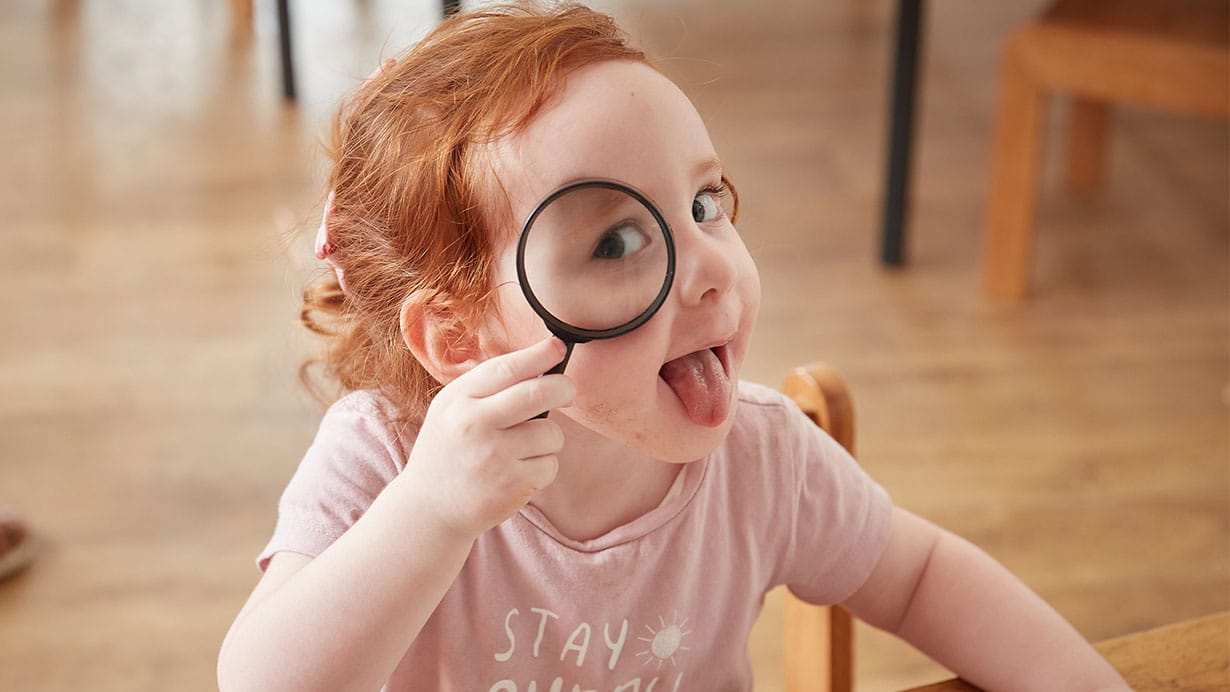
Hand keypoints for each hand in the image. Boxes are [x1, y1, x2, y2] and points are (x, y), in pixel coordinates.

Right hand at [403, 336, 573, 538]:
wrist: (428, 510)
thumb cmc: (447, 453)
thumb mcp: (449, 411)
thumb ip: (485, 388)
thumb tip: (540, 364)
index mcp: (458, 400)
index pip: (507, 368)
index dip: (539, 355)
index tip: (557, 347)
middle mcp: (475, 424)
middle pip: (539, 393)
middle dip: (564, 388)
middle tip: (567, 392)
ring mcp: (494, 455)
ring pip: (551, 433)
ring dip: (548, 439)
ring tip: (523, 450)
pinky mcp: (512, 484)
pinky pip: (550, 465)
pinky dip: (543, 468)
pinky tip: (519, 473)